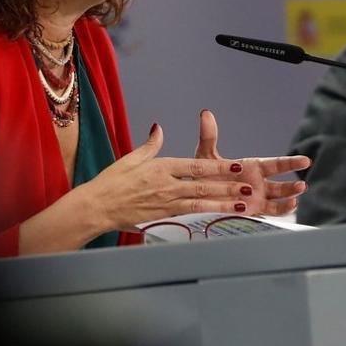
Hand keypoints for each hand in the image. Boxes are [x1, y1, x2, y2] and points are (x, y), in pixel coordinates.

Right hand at [85, 123, 254, 231]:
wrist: (95, 207)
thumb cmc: (110, 183)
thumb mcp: (131, 159)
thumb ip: (150, 145)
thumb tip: (159, 129)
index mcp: (160, 167)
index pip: (196, 166)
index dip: (219, 167)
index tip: (236, 165)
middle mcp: (166, 185)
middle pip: (203, 184)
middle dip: (228, 185)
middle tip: (249, 186)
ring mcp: (165, 203)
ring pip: (200, 202)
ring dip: (223, 202)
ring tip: (243, 203)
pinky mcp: (162, 217)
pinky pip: (189, 215)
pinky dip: (206, 214)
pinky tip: (220, 215)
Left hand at [194, 108, 309, 216]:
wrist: (198, 195)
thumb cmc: (205, 174)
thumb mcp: (206, 155)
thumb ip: (209, 136)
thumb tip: (205, 113)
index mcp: (253, 167)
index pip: (276, 165)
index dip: (291, 163)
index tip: (305, 161)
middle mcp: (259, 182)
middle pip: (281, 183)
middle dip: (292, 185)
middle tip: (302, 185)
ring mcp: (258, 197)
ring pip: (279, 197)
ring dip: (289, 197)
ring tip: (297, 197)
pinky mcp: (254, 210)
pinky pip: (271, 210)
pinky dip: (281, 209)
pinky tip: (290, 206)